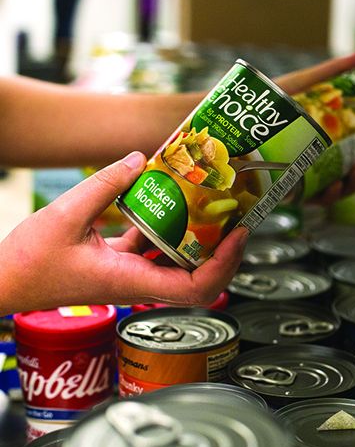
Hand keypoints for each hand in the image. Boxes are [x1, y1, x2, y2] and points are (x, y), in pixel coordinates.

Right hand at [0, 152, 246, 314]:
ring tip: (214, 210)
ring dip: (201, 241)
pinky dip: (169, 229)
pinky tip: (170, 202)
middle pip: (200, 279)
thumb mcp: (64, 215)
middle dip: (224, 253)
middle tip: (237, 221)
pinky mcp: (120, 263)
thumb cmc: (27, 263)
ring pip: (181, 264)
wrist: (2, 282)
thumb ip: (106, 185)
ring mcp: (131, 274)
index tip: (238, 236)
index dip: (225, 265)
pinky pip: (156, 249)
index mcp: (131, 280)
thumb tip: (140, 158)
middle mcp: (138, 282)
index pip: (196, 288)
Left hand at [274, 49, 354, 203]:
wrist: (231, 115)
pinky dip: (328, 195)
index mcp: (327, 151)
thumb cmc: (268, 101)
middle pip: (354, 179)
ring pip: (338, 191)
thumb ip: (335, 71)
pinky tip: (337, 185)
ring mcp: (303, 182)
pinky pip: (311, 199)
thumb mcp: (306, 84)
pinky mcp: (285, 191)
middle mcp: (317, 169)